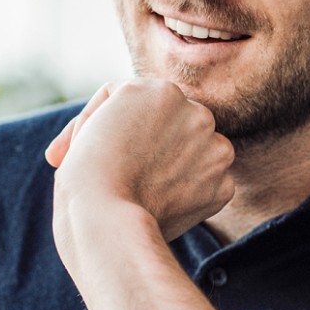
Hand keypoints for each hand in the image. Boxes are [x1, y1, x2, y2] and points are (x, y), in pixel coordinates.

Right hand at [46, 78, 234, 245]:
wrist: (104, 219)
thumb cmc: (86, 175)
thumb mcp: (95, 124)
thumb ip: (126, 117)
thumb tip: (143, 132)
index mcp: (162, 90)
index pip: (142, 106)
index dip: (115, 130)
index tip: (100, 154)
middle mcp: (197, 111)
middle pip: (171, 128)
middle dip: (149, 146)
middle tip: (122, 173)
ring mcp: (216, 148)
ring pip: (193, 154)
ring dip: (173, 167)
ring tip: (141, 190)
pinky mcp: (224, 184)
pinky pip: (205, 187)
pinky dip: (187, 197)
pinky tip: (161, 206)